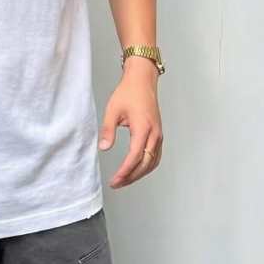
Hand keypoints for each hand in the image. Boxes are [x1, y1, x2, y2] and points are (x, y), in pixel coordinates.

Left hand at [98, 59, 162, 187]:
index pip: (135, 157)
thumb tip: (104, 148)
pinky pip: (156, 156)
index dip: (125, 171)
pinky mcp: (158, 134)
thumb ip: (108, 129)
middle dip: (131, 177)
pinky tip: (137, 169)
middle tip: (117, 183)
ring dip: (139, 173)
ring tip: (125, 179)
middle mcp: (154, 134)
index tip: (115, 180)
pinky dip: (146, 166)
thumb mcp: (113, 109)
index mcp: (143, 128)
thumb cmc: (128, 92)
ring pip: (153, 162)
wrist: (142, 80)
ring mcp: (158, 135)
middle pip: (145, 164)